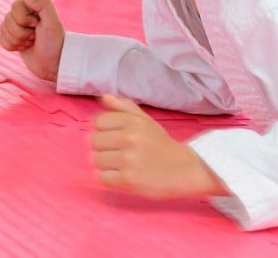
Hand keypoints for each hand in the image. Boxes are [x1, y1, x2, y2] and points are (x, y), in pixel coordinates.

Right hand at [0, 0, 64, 80]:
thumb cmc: (54, 43)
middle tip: (34, 37)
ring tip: (31, 42)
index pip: (15, 6)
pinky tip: (23, 48)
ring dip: (17, 41)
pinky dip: (12, 47)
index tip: (37, 25)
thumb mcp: (53, 23)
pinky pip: (0, 40)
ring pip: (2, 29)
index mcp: (32, 7)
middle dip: (21, 33)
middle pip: (7, 20)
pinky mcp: (11, 38)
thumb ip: (44, 5)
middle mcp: (22, 14)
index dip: (24, 19)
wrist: (51, 64)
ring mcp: (15, 26)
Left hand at [91, 95, 228, 199]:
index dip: (105, 130)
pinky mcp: (128, 180)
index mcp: (133, 121)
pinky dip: (110, 179)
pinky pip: (102, 178)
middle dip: (104, 148)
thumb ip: (124, 107)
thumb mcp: (146, 121)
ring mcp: (129, 160)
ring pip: (96, 160)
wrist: (183, 170)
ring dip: (106, 165)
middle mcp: (130, 138)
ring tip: (123, 165)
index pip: (99, 122)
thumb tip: (103, 97)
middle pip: (94, 141)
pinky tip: (123, 176)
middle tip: (120, 152)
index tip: (117, 137)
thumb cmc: (160, 144)